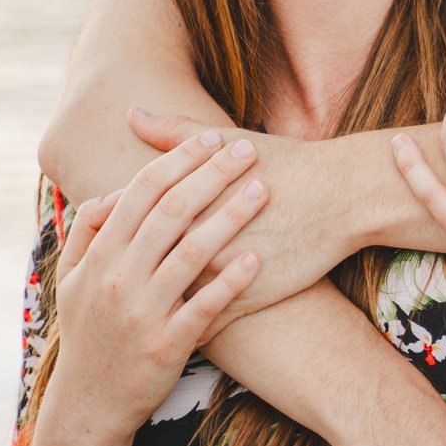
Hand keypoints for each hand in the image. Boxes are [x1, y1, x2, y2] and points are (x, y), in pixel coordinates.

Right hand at [45, 132, 267, 439]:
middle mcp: (118, 278)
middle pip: (170, 212)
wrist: (89, 406)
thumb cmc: (89, 336)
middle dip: (210, 175)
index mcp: (98, 256)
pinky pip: (204, 307)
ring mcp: (142, 312)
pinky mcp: (166, 345)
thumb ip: (87, 232)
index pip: (139, 192)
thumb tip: (114, 192)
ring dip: (229, 217)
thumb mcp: (72, 281)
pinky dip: (230, 281)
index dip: (177, 161)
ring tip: (262, 191)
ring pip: (190, 253)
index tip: (211, 138)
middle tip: (246, 149)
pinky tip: (257, 259)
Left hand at [127, 110, 358, 311]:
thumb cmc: (286, 163)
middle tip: (110, 286)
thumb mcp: (228, 141)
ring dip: (149, 310)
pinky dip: (185, 330)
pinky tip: (173, 332)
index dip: (111, 232)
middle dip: (122, 279)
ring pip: (167, 302)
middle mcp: (193, 240)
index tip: (103, 238)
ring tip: (132, 316)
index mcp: (183, 203)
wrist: (341, 197)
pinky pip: (202, 324)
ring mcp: (217, 274)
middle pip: (143, 267)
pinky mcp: (243, 300)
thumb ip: (174, 131)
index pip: (130, 223)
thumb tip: (131, 112)